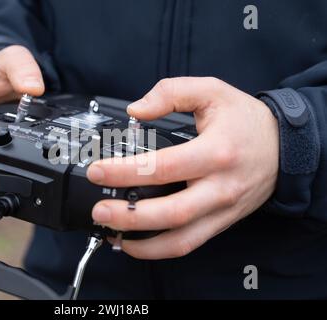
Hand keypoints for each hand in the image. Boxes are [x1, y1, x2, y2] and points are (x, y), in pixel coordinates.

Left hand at [87, 77, 278, 259]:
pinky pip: (188, 243)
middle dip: (128, 216)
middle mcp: (219, 187)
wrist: (284, 147)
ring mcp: (221, 210)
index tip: (98, 171)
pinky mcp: (220, 222)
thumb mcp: (211, 91)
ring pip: (179, 239)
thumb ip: (170, 93)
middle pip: (170, 212)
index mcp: (216, 152)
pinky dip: (158, 249)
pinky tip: (134, 242)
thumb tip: (135, 110)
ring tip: (111, 232)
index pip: (163, 167)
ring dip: (141, 242)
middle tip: (98, 210)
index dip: (125, 172)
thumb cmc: (246, 121)